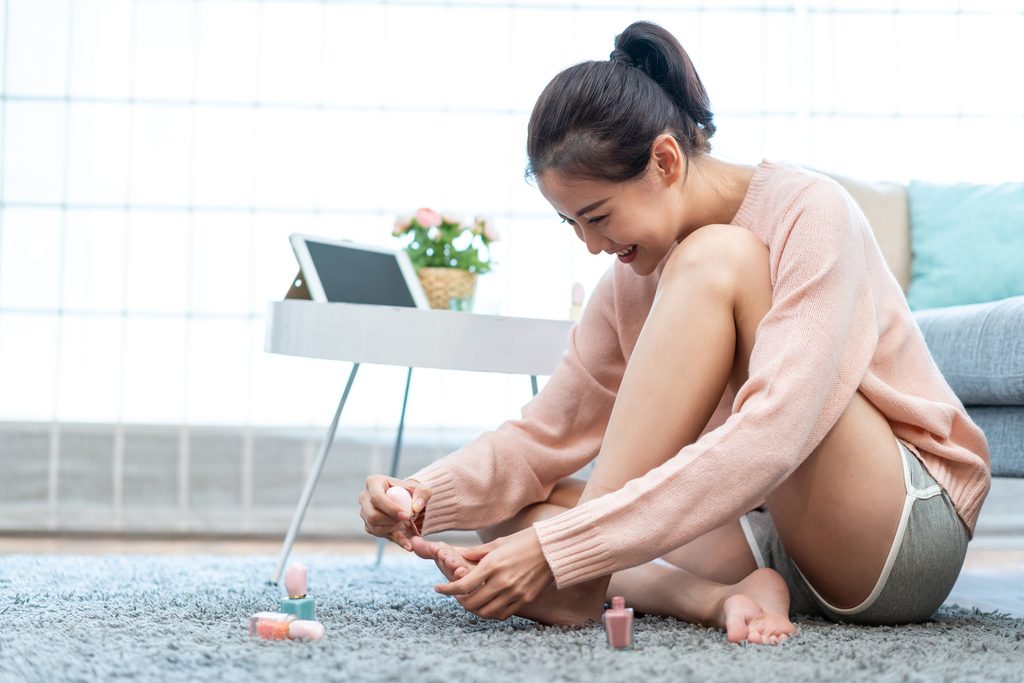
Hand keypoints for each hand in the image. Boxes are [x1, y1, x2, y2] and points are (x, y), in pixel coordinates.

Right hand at [358, 475, 430, 550]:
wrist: (406, 501)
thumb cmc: (411, 492)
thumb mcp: (421, 489)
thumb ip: (423, 494)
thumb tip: (416, 507)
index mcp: (373, 482)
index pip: (377, 498)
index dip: (391, 509)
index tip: (406, 515)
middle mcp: (364, 497)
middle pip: (372, 515)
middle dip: (392, 521)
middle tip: (406, 519)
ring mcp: (364, 512)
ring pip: (374, 527)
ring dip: (393, 529)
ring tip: (403, 523)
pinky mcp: (368, 525)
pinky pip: (378, 536)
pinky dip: (395, 539)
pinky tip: (407, 543)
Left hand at [433, 528, 553, 620]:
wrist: (553, 548)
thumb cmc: (525, 540)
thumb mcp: (499, 542)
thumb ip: (478, 552)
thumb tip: (460, 554)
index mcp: (493, 565)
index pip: (463, 585)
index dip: (447, 590)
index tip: (438, 589)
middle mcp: (502, 581)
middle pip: (471, 603)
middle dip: (459, 601)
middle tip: (456, 595)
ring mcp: (514, 593)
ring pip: (486, 612)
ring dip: (474, 609)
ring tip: (470, 601)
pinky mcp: (525, 599)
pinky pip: (503, 614)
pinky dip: (491, 612)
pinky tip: (488, 604)